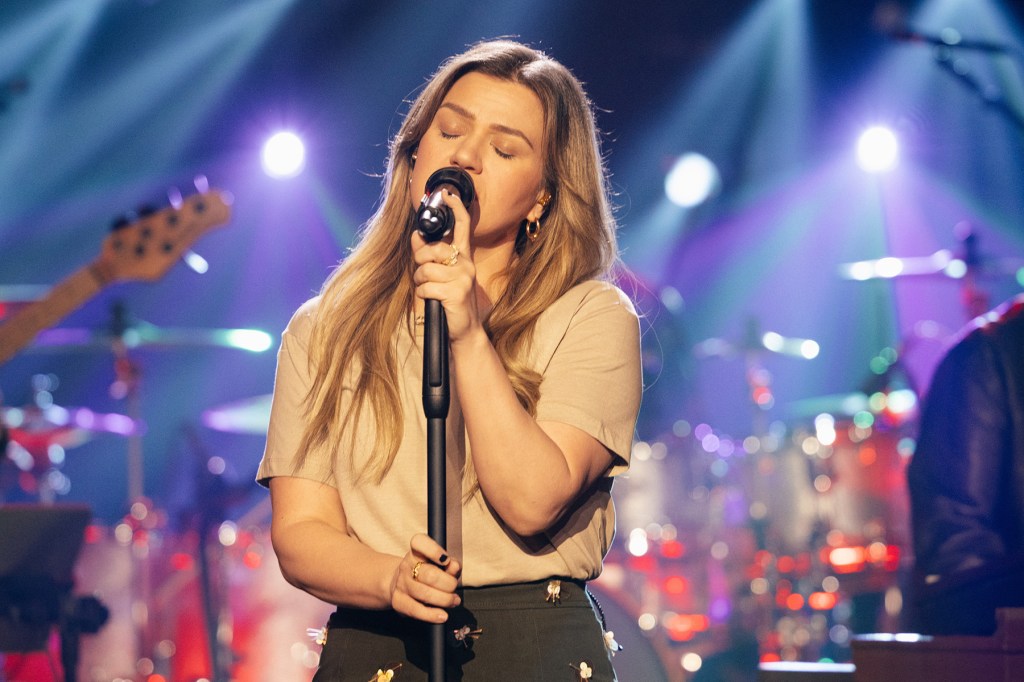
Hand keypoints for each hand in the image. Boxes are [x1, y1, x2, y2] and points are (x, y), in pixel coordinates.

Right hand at [389, 533, 460, 621]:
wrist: (399, 584)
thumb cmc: (425, 572)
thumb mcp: (439, 565)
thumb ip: (449, 565)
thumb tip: (454, 566)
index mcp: (416, 552)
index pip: (419, 543)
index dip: (433, 550)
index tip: (445, 559)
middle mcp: (406, 566)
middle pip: (429, 574)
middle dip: (448, 583)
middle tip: (454, 588)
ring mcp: (401, 584)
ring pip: (424, 593)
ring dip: (444, 599)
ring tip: (453, 601)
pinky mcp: (398, 602)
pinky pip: (416, 610)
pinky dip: (431, 615)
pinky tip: (442, 615)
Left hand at [411, 190, 479, 341]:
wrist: (465, 330)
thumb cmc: (451, 302)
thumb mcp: (442, 276)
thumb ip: (430, 256)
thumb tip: (416, 235)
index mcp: (464, 257)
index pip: (463, 226)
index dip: (456, 208)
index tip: (448, 193)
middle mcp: (466, 264)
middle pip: (433, 249)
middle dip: (420, 261)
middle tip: (423, 274)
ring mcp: (463, 278)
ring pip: (426, 269)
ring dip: (421, 282)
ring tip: (430, 290)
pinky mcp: (456, 292)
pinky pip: (426, 286)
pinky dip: (423, 295)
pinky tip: (432, 300)